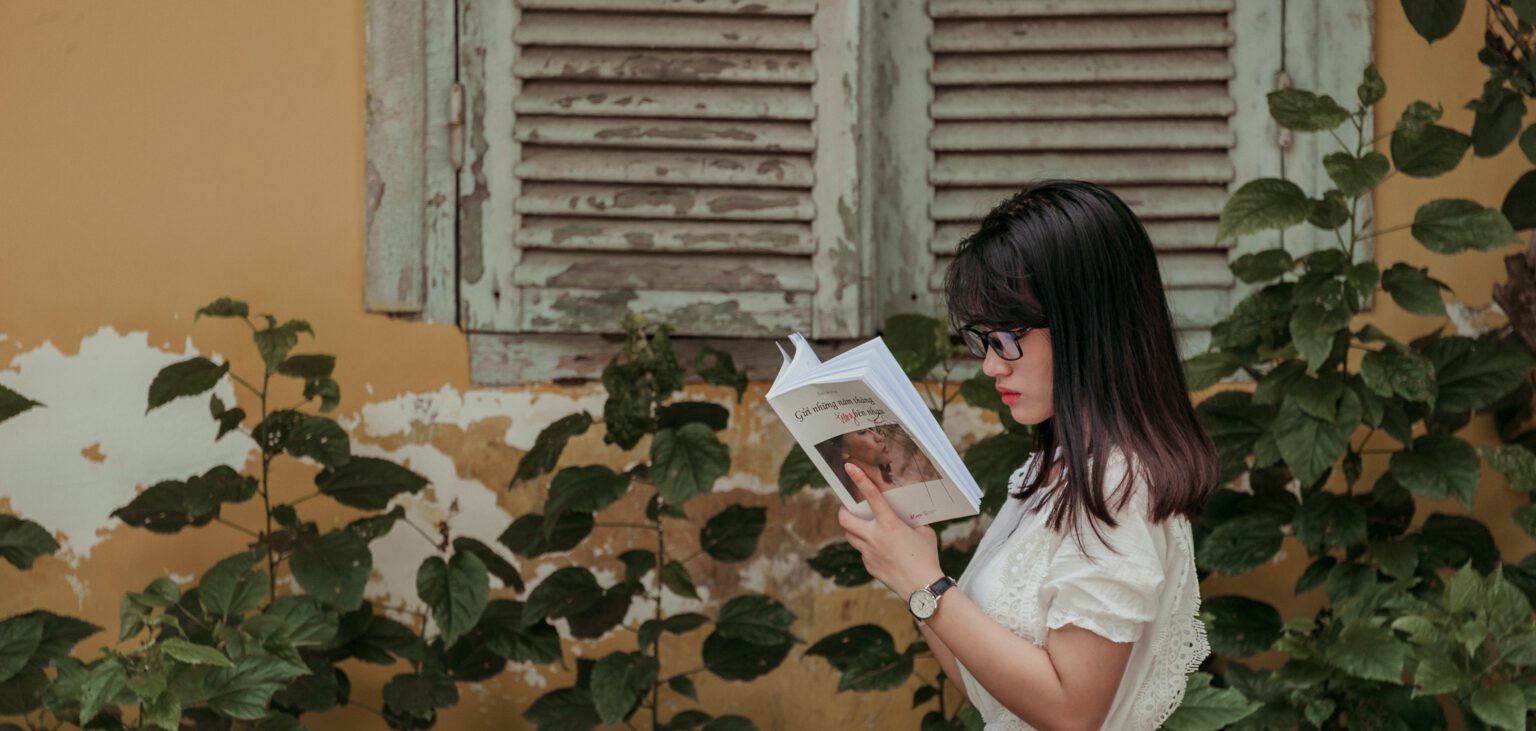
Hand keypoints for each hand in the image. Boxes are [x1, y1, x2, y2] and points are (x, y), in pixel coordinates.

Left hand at [837, 463, 942, 598]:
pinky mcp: (868, 566)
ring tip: (866, 528)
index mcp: (889, 524)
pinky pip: (862, 552)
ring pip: (850, 536)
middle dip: (844, 511)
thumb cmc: (927, 558)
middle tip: (849, 509)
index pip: (871, 496)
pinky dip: (867, 547)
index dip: (859, 479)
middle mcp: (874, 537)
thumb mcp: (924, 532)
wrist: (922, 587)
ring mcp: (868, 552)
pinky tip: (882, 551)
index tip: (849, 467)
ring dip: (854, 529)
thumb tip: (905, 516)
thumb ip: (911, 521)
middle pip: (845, 519)